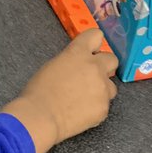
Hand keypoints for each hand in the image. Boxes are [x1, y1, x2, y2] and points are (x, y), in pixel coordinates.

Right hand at [3, 29, 117, 152]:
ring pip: (111, 85)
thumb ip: (71, 60)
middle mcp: (94, 67)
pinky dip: (95, 107)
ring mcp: (102, 88)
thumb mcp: (53, 65)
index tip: (91, 50)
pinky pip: (104, 104)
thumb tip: (79, 64)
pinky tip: (81, 111)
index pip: (96, 35)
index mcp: (78, 53)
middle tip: (91, 75)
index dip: (93, 43)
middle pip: (112, 59)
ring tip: (84, 98)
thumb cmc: (40, 91)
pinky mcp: (104, 107)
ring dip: (101, 89)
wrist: (41, 116)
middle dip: (103, 66)